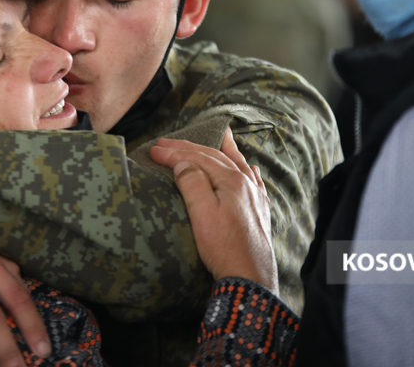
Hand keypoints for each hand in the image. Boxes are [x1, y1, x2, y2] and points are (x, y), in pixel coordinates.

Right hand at [149, 128, 278, 293]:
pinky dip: (246, 169)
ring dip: (224, 150)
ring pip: (238, 164)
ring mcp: (256, 198)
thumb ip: (192, 183)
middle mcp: (247, 184)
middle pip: (216, 157)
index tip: (154, 150)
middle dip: (189, 148)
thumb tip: (184, 163)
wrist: (250, 278)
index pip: (198, 158)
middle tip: (167, 142)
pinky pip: (254, 181)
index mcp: (232, 181)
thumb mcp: (202, 214)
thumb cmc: (224, 247)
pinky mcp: (260, 213)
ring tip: (221, 135)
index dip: (174, 153)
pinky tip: (249, 168)